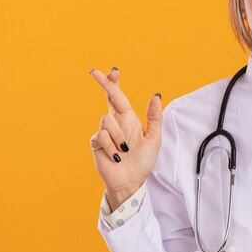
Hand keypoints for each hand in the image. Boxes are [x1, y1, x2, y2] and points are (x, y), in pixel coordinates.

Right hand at [89, 67, 162, 208]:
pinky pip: (102, 136)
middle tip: (95, 72)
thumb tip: (156, 96)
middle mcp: (116, 123)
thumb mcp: (154, 139)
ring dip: (118, 136)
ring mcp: (105, 132)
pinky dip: (112, 147)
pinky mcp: (97, 143)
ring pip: (107, 121)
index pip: (119, 97)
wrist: (131, 181)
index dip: (114, 83)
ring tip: (125, 150)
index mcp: (129, 119)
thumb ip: (154, 118)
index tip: (112, 70)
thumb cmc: (143, 162)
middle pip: (108, 99)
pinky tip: (117, 158)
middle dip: (104, 84)